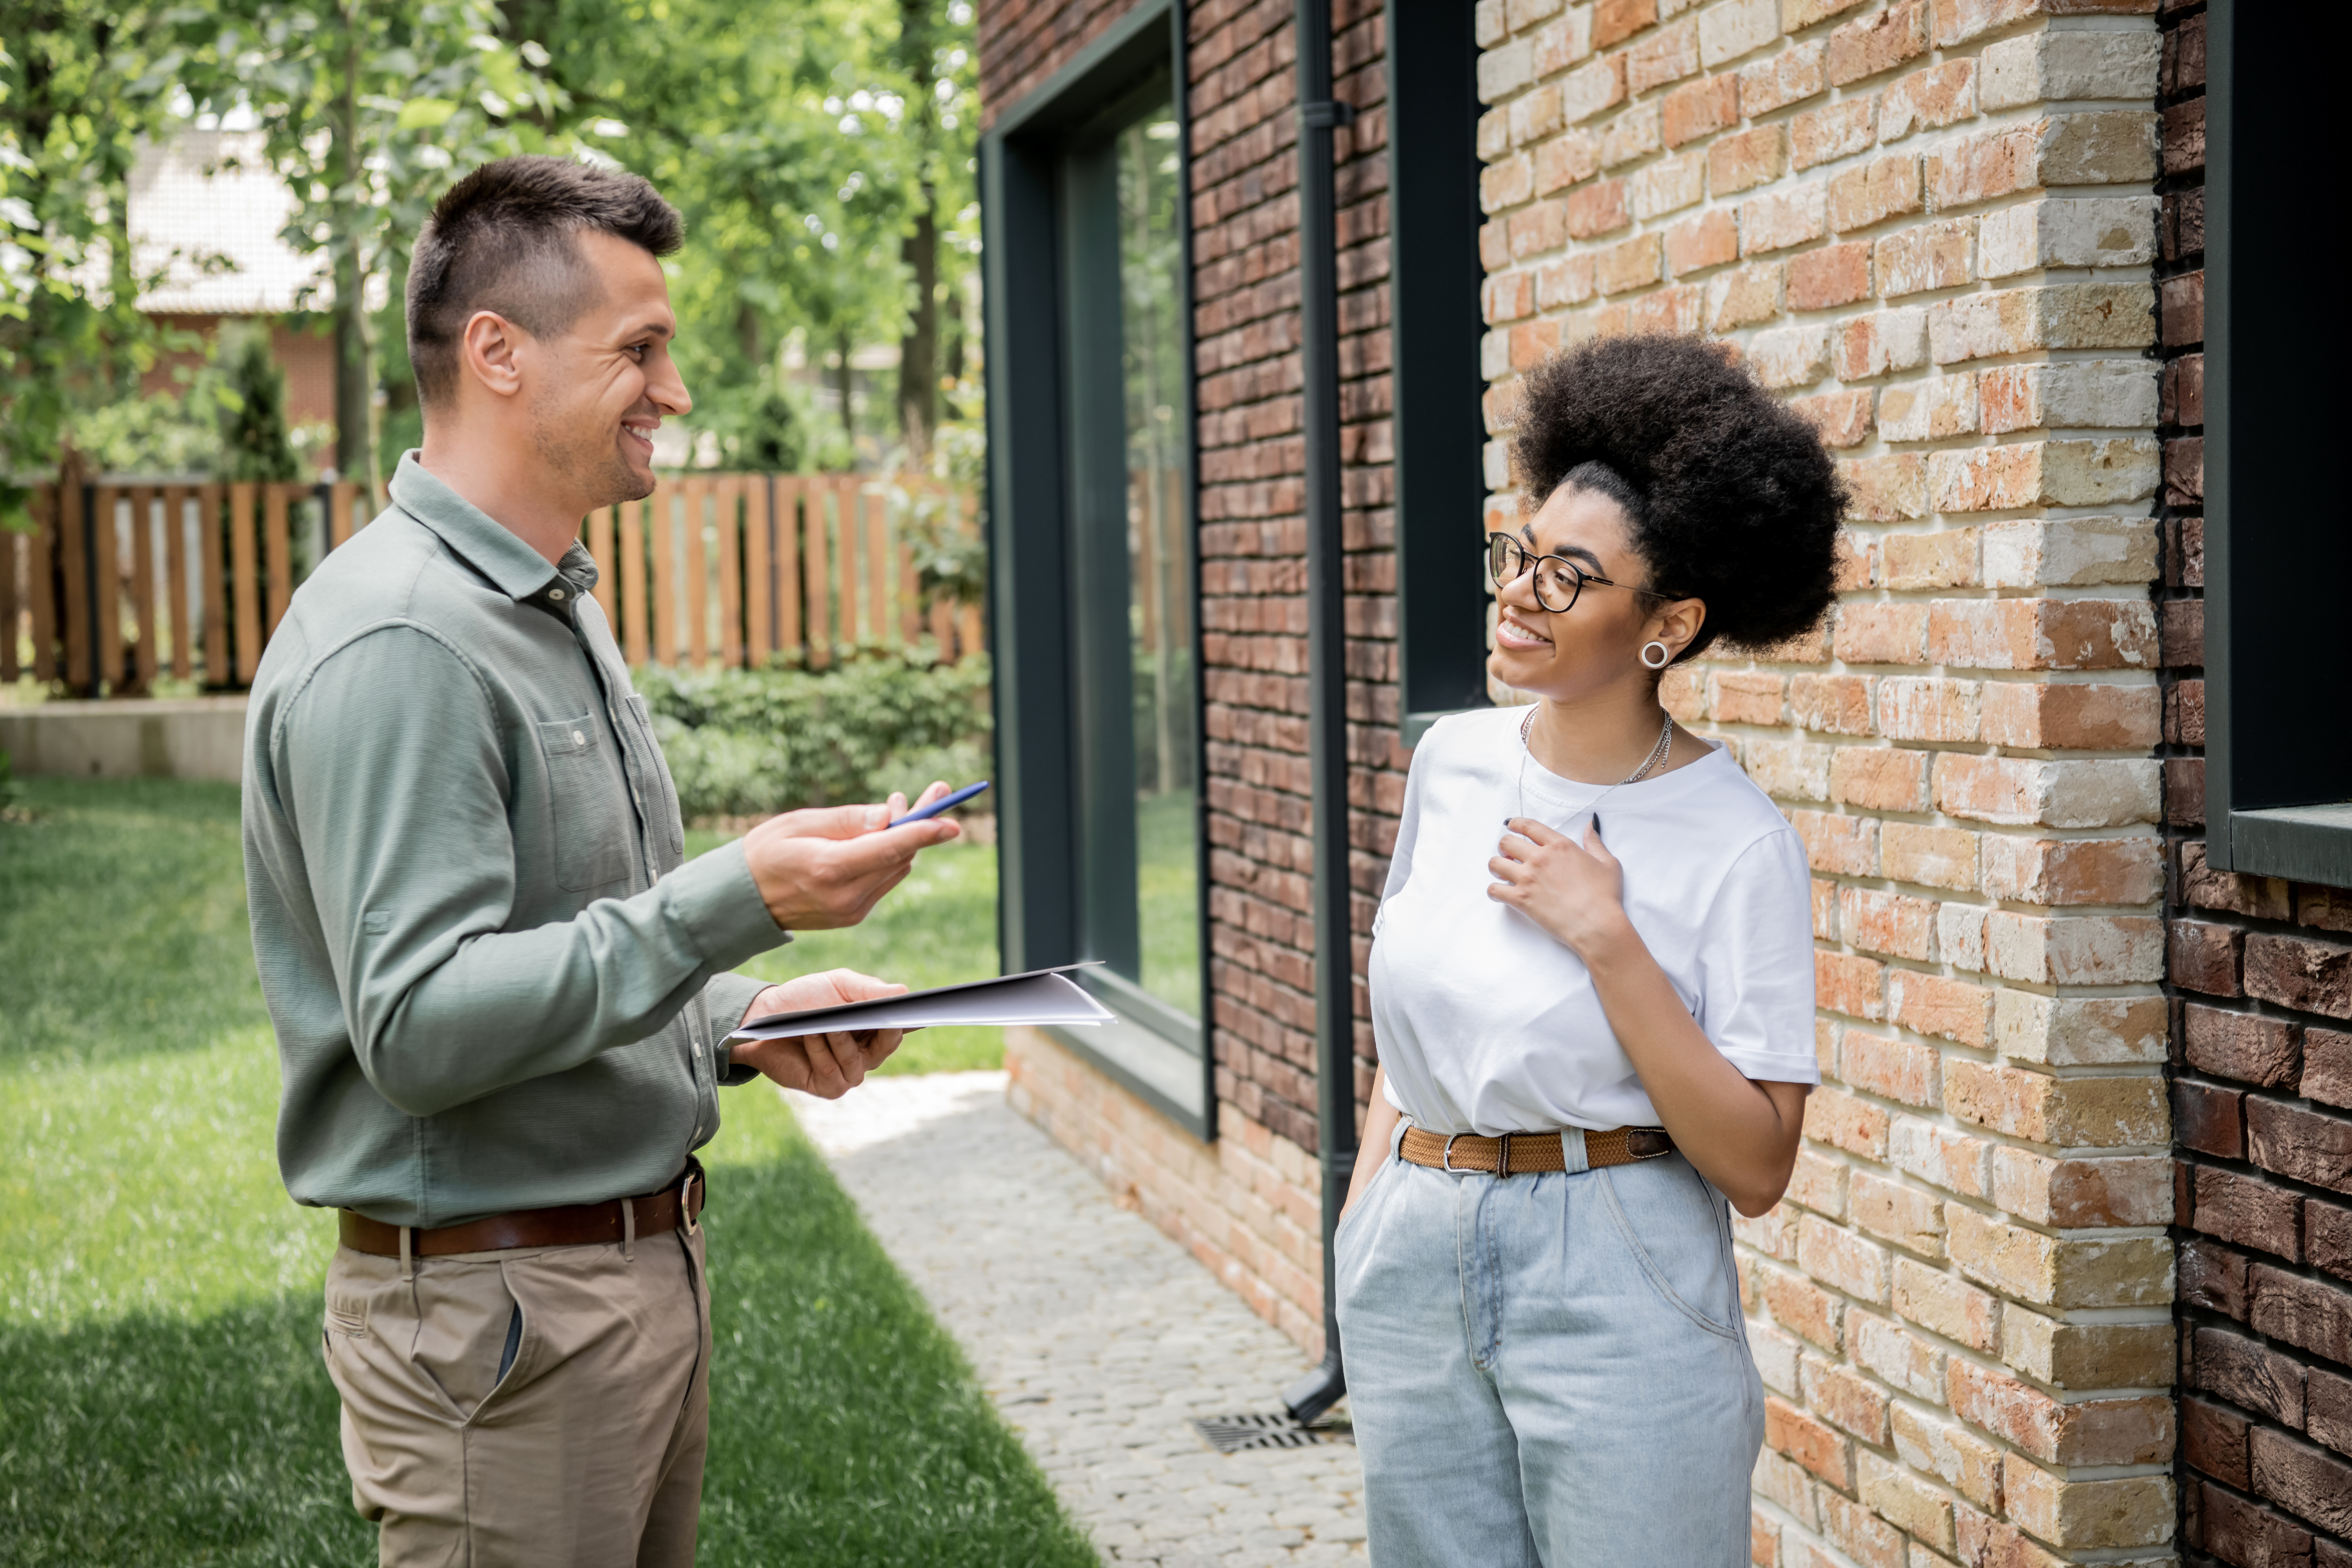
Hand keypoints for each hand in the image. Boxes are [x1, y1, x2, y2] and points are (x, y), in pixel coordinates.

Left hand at [726, 969, 910, 1097]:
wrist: (764, 1018)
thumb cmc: (805, 999)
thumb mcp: (839, 985)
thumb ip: (870, 989)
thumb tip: (903, 993)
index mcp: (874, 1029)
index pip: (899, 1029)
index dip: (904, 1020)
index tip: (905, 1010)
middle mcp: (866, 1054)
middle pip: (887, 1046)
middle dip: (879, 1029)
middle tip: (872, 1015)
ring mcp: (848, 1073)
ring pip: (857, 1061)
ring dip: (839, 1039)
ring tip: (823, 1023)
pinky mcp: (828, 1087)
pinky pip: (833, 1072)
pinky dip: (821, 1051)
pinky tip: (810, 1036)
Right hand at [741, 782, 958, 930]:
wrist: (742, 899)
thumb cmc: (766, 851)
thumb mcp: (799, 822)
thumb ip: (847, 820)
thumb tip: (889, 816)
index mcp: (829, 870)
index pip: (887, 850)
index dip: (922, 834)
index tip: (951, 823)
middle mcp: (845, 896)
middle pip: (900, 857)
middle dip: (919, 824)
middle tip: (936, 790)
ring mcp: (851, 911)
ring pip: (897, 869)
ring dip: (905, 839)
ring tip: (893, 809)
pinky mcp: (853, 916)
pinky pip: (884, 880)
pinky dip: (889, 857)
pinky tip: (878, 837)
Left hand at [1488, 816, 1634, 959]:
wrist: (1597, 924)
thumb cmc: (1604, 896)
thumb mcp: (1606, 863)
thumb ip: (1594, 842)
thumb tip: (1590, 825)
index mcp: (1559, 845)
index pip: (1529, 826)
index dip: (1515, 824)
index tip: (1511, 825)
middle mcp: (1540, 858)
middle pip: (1507, 842)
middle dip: (1504, 847)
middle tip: (1509, 855)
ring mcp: (1528, 878)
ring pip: (1495, 864)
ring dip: (1496, 867)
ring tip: (1503, 873)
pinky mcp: (1521, 899)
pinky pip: (1494, 890)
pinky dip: (1494, 891)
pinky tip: (1500, 893)